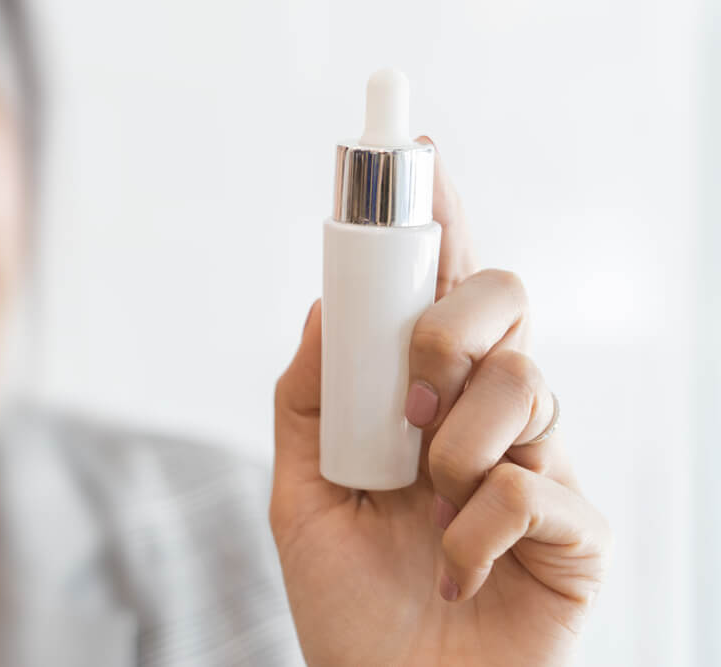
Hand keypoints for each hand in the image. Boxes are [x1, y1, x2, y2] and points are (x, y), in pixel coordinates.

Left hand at [270, 139, 609, 666]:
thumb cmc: (348, 605)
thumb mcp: (301, 494)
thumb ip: (309, 400)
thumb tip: (324, 305)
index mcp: (425, 402)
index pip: (443, 290)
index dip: (442, 220)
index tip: (420, 159)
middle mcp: (487, 418)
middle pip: (507, 301)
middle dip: (456, 318)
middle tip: (416, 382)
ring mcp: (539, 465)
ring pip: (528, 381)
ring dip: (458, 444)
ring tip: (427, 500)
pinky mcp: (577, 531)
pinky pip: (536, 487)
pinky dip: (477, 532)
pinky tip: (457, 574)